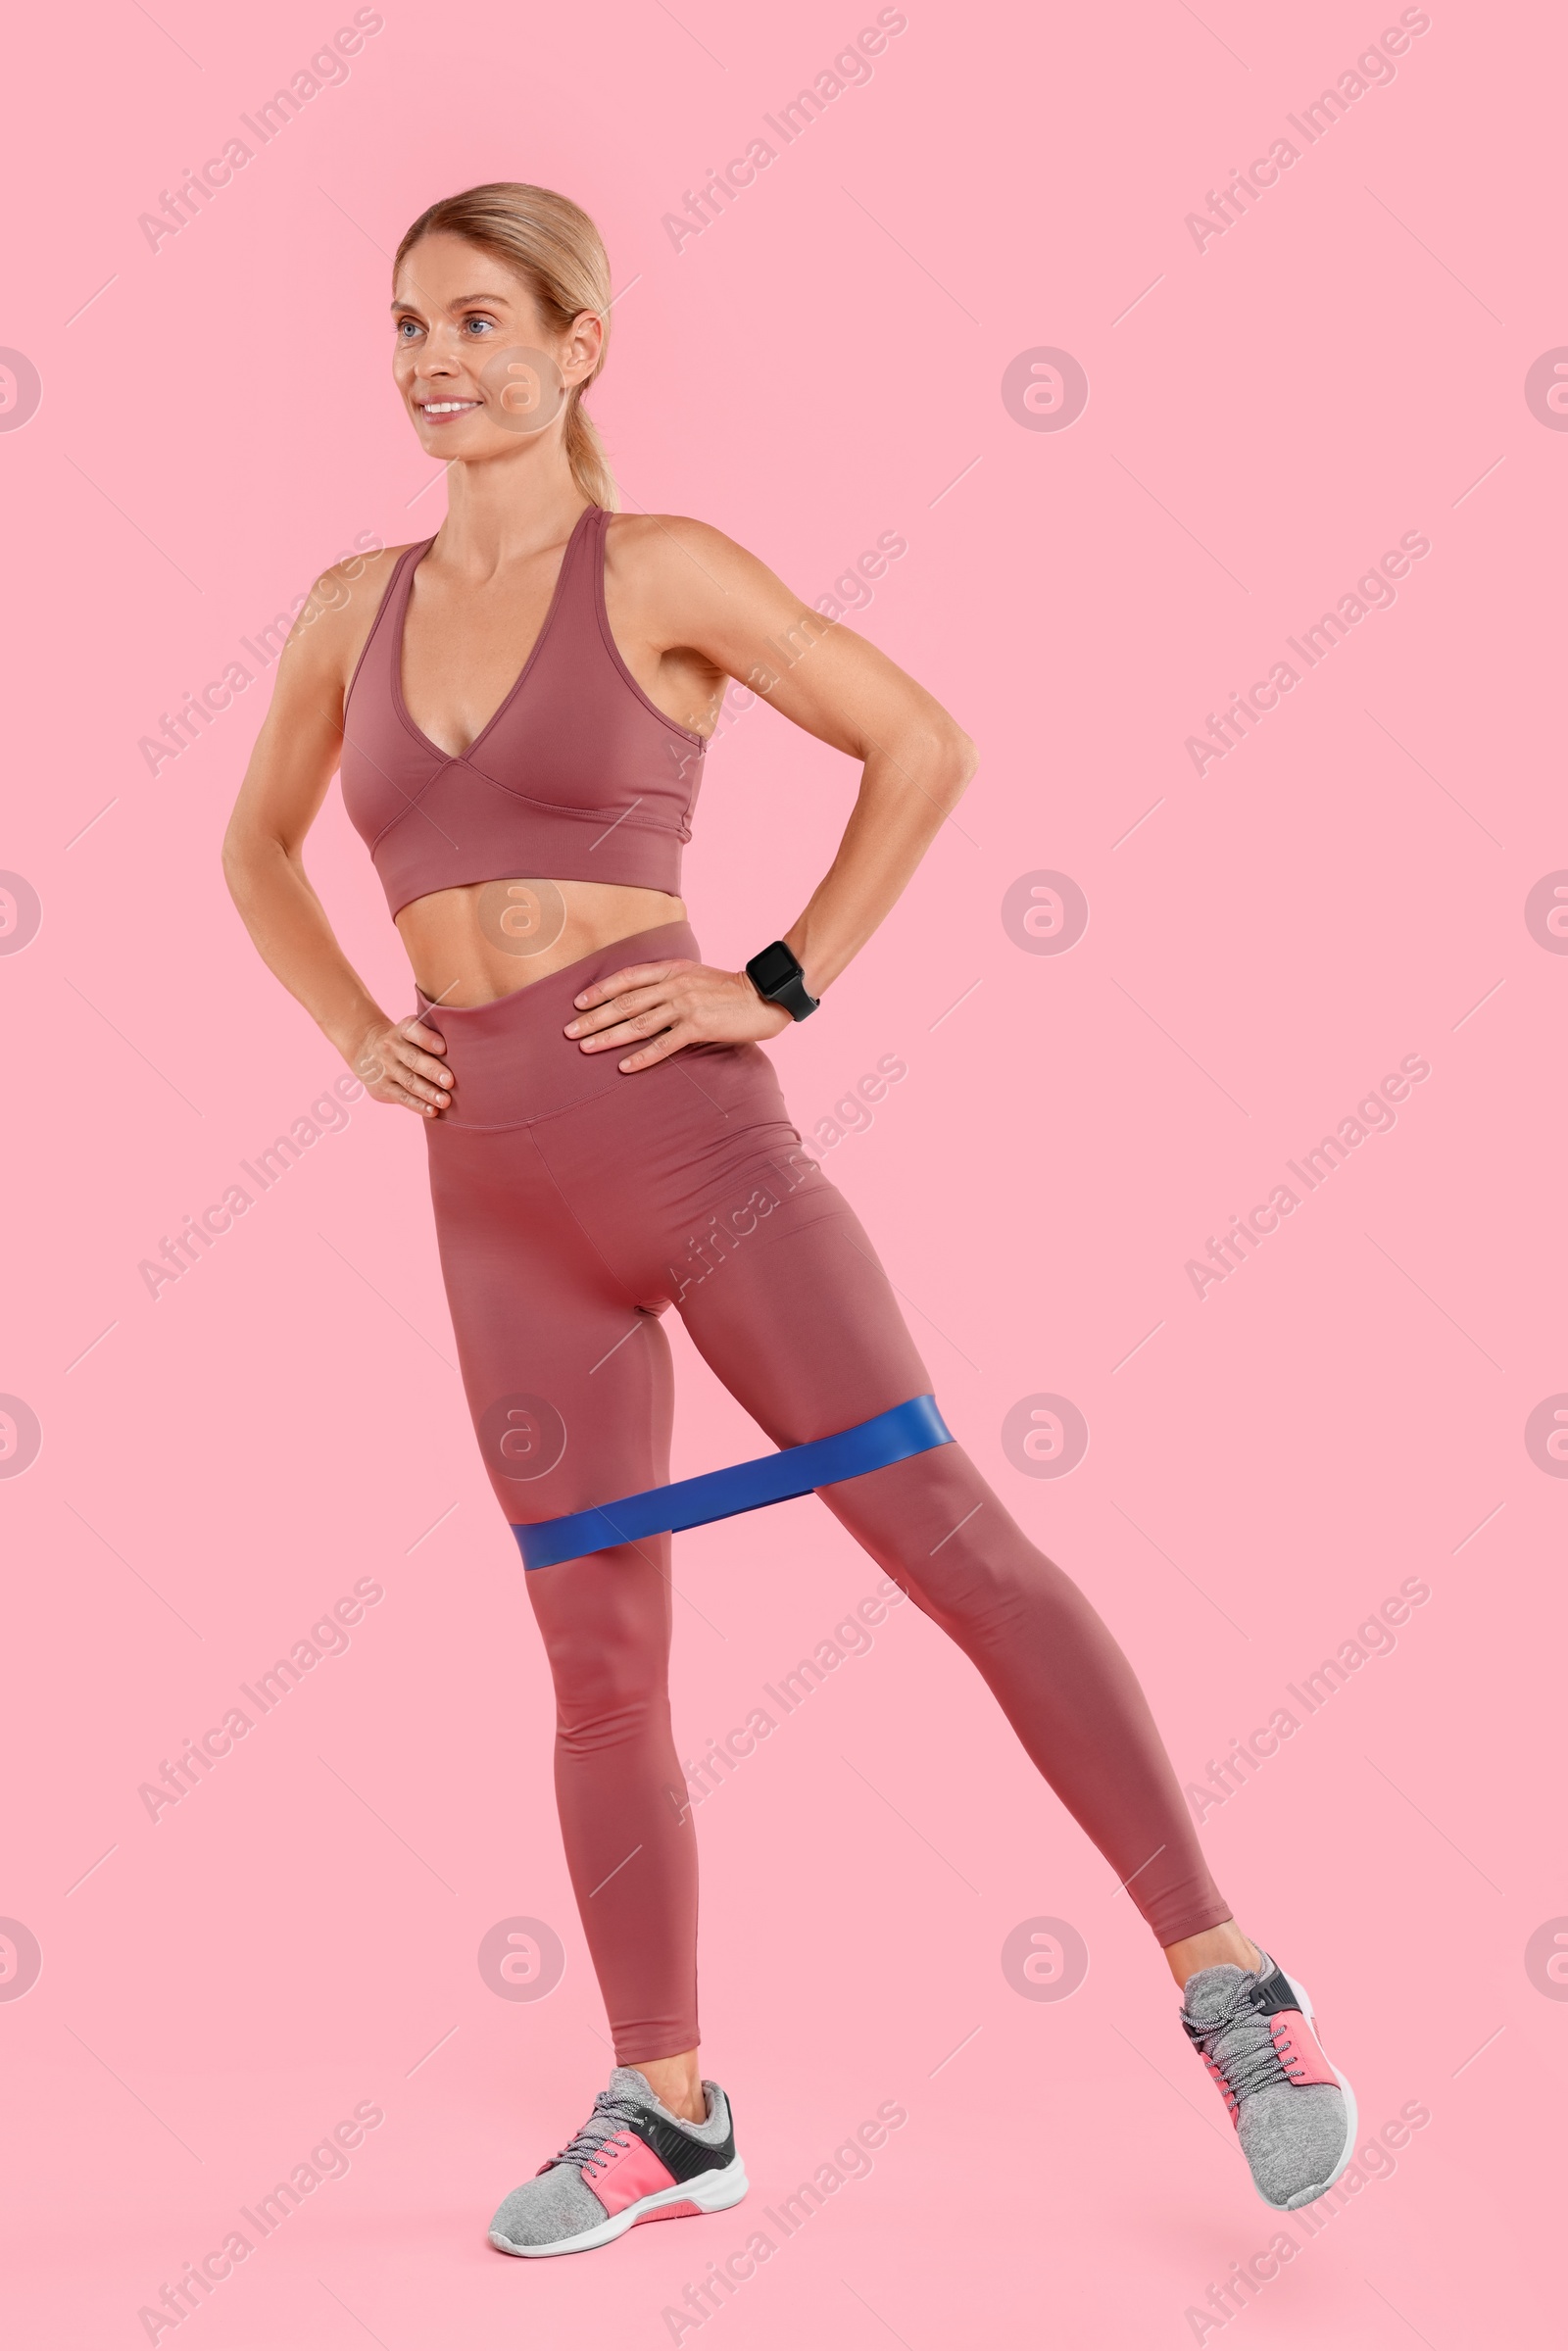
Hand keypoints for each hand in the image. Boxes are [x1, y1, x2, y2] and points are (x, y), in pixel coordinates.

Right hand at [352, 1014, 453, 1115]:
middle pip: (413, 1059)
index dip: (427, 1039)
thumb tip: (469, 1051)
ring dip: (428, 1092)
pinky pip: (402, 1097)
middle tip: (450, 1081)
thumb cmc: (407, 1042)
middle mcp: (392, 1047)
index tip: (444, 1047)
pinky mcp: (383, 1088)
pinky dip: (418, 1105)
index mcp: (403, 1030)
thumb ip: (435, 1036)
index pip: (413, 1031)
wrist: (368, 1050)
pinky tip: (432, 1111)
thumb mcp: (414, 1031)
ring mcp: (386, 1069)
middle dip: (432, 1071)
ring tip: (445, 1101)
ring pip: (409, 1081)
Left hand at [565, 958, 790, 1069]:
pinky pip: (663, 1044)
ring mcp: (685, 1005)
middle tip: (569, 1031)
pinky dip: (642, 1056)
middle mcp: (673, 984)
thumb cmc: (729, 990)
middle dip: (594, 1018)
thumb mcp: (694, 976)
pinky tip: (625, 1066)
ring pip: (638, 1023)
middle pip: (625, 1003)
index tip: (578, 1003)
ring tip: (586, 1048)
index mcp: (671, 969)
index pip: (626, 978)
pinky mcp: (698, 1026)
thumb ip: (669, 982)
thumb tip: (642, 997)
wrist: (764, 996)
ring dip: (608, 1037)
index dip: (600, 990)